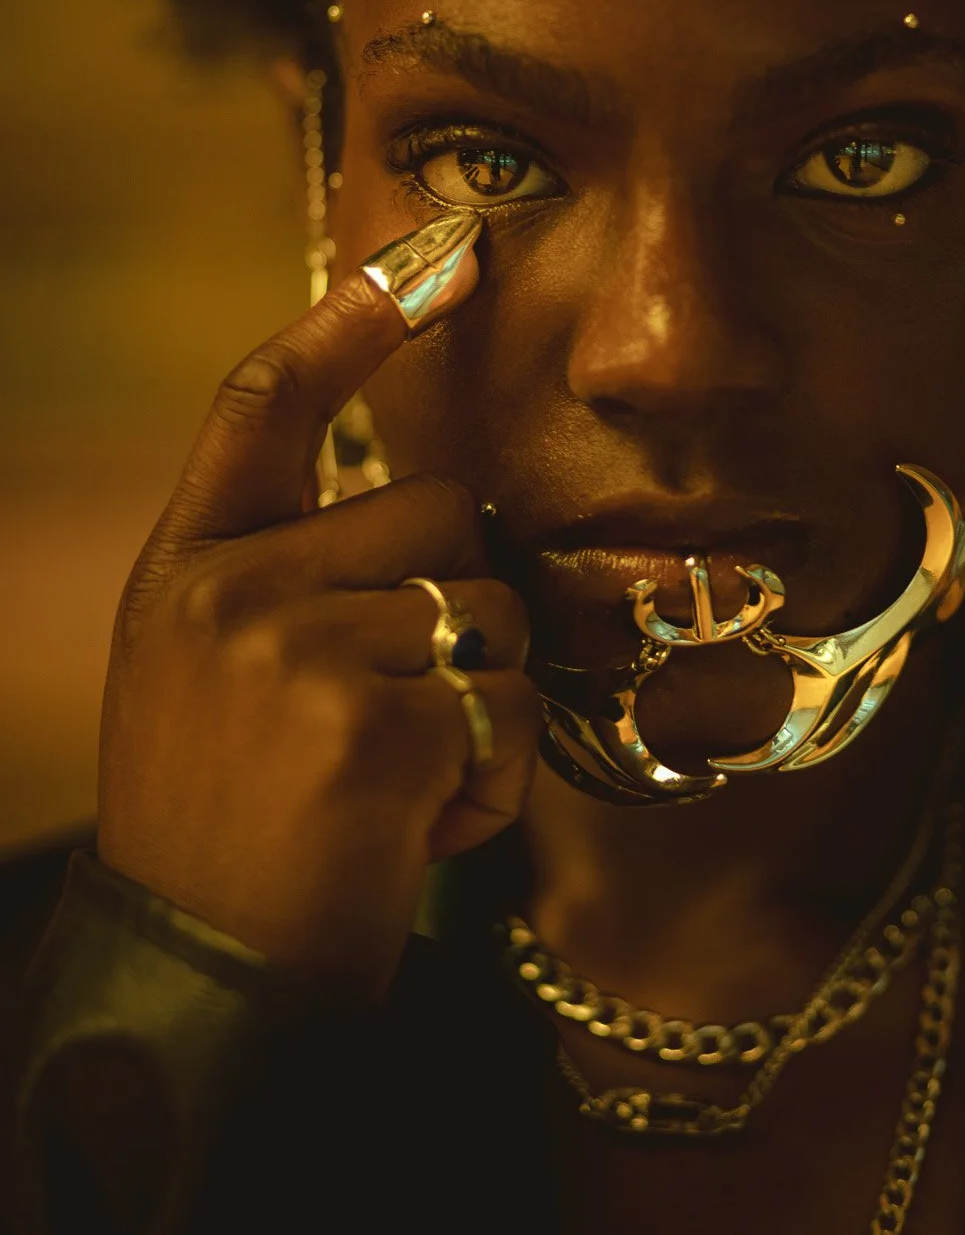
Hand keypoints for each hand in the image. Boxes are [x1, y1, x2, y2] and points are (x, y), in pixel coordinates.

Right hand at [97, 247, 541, 997]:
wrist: (200, 981)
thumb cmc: (226, 823)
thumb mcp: (210, 672)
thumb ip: (291, 575)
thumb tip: (437, 514)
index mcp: (189, 563)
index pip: (265, 403)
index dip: (350, 320)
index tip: (433, 252)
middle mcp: (230, 585)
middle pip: (445, 510)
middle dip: (460, 605)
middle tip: (392, 714)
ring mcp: (295, 647)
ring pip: (494, 608)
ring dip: (478, 702)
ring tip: (391, 781)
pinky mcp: (371, 722)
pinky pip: (506, 709)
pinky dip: (489, 782)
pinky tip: (411, 831)